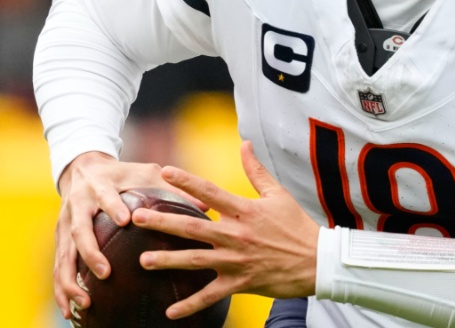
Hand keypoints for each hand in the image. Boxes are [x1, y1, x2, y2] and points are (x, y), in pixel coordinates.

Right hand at [53, 152, 187, 320]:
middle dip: (90, 252)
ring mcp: (65, 225)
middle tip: (106, 272)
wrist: (82, 168)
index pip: (104, 195)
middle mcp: (78, 206)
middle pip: (79, 230)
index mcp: (99, 186)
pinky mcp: (60, 240)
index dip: (112, 206)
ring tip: (86, 301)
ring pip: (64, 255)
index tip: (125, 220)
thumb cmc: (123, 174)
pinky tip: (70, 311)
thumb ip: (172, 188)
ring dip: (71, 280)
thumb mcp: (145, 173)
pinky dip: (62, 290)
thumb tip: (206, 207)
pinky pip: (59, 268)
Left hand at [134, 141, 320, 318]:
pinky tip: (170, 311)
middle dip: (163, 221)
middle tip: (137, 217)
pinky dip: (190, 305)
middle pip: (193, 226)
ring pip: (195, 260)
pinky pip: (211, 295)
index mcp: (244, 209)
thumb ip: (256, 170)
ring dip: (168, 260)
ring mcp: (236, 260)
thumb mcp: (277, 194)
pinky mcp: (240, 282)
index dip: (186, 181)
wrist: (317, 261)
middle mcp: (236, 234)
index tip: (164, 172)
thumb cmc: (297, 226)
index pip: (210, 191)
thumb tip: (245, 144)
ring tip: (143, 260)